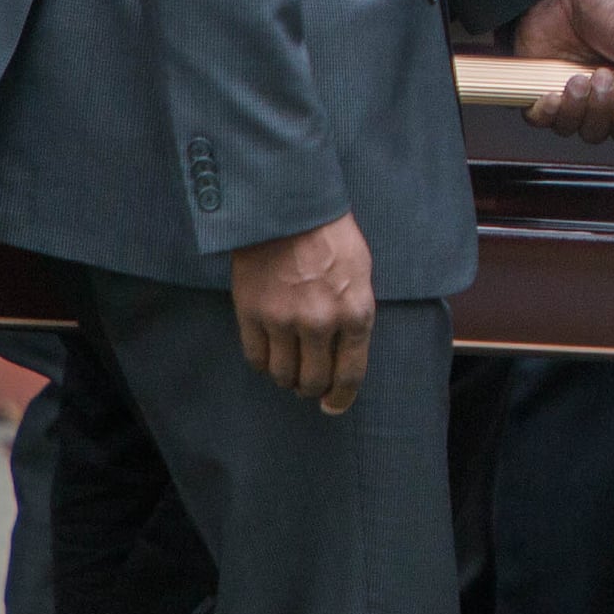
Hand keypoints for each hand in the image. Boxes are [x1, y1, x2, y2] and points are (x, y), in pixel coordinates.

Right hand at [231, 215, 376, 409]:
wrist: (288, 207)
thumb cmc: (330, 237)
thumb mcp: (360, 275)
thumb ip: (354, 316)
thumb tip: (344, 356)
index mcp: (355, 312)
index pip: (350, 374)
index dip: (341, 398)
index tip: (333, 407)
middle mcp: (321, 323)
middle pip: (313, 381)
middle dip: (312, 388)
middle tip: (307, 383)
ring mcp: (284, 320)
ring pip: (283, 375)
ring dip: (286, 378)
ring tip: (288, 366)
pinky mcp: (252, 313)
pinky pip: (256, 358)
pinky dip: (262, 363)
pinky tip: (268, 352)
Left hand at [511, 0, 613, 144]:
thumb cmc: (609, 6)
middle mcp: (593, 94)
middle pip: (596, 133)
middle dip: (600, 111)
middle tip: (600, 75)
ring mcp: (564, 91)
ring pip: (568, 129)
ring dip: (574, 110)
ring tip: (577, 78)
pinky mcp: (536, 84)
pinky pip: (538, 119)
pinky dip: (546, 113)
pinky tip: (553, 92)